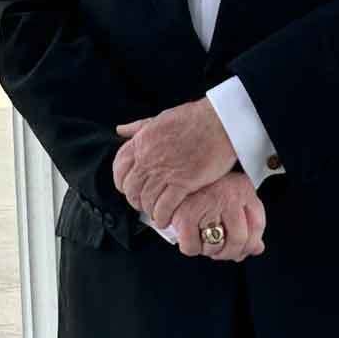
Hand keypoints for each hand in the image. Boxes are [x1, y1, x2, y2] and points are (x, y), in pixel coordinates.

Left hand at [113, 99, 236, 227]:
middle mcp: (148, 158)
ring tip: (156, 214)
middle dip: (135, 200)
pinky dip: (163, 216)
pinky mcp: (183, 183)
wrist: (219, 123)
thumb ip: (139, 126)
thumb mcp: (160, 118)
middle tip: (144, 204)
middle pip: (131, 188)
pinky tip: (166, 219)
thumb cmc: (194, 118)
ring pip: (146, 200)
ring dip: (150, 210)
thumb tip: (121, 130)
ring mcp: (165, 172)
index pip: (119, 168)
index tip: (128, 187)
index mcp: (142, 142)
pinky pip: (165, 207)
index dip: (121, 182)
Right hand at [172, 174, 266, 261]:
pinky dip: (192, 248)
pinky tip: (192, 238)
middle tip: (222, 251)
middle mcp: (229, 195)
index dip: (251, 244)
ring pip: (216, 246)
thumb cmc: (207, 185)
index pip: (257, 225)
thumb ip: (250, 224)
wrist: (180, 165)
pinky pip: (192, 246)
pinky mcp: (186, 214)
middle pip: (239, 239)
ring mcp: (208, 204)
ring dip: (210, 250)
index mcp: (243, 189)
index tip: (242, 249)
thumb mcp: (235, 197)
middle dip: (230, 253)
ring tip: (204, 239)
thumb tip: (257, 249)